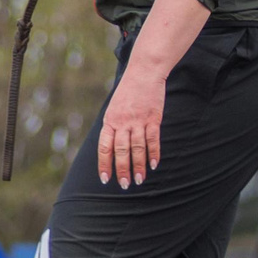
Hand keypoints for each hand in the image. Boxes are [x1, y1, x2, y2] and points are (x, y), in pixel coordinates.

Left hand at [98, 67, 165, 187]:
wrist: (143, 72)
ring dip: (138, 166)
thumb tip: (110, 149)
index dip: (104, 164)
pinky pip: (153, 139)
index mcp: (110, 121)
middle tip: (124, 185)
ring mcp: (138, 120)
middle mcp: (122, 122)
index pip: (104, 147)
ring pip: (137, 148)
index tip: (105, 179)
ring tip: (139, 180)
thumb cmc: (127, 94)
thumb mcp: (114, 109)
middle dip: (122, 169)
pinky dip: (154, 153)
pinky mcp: (153, 118)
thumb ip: (113, 128)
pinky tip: (154, 165)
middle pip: (121, 150)